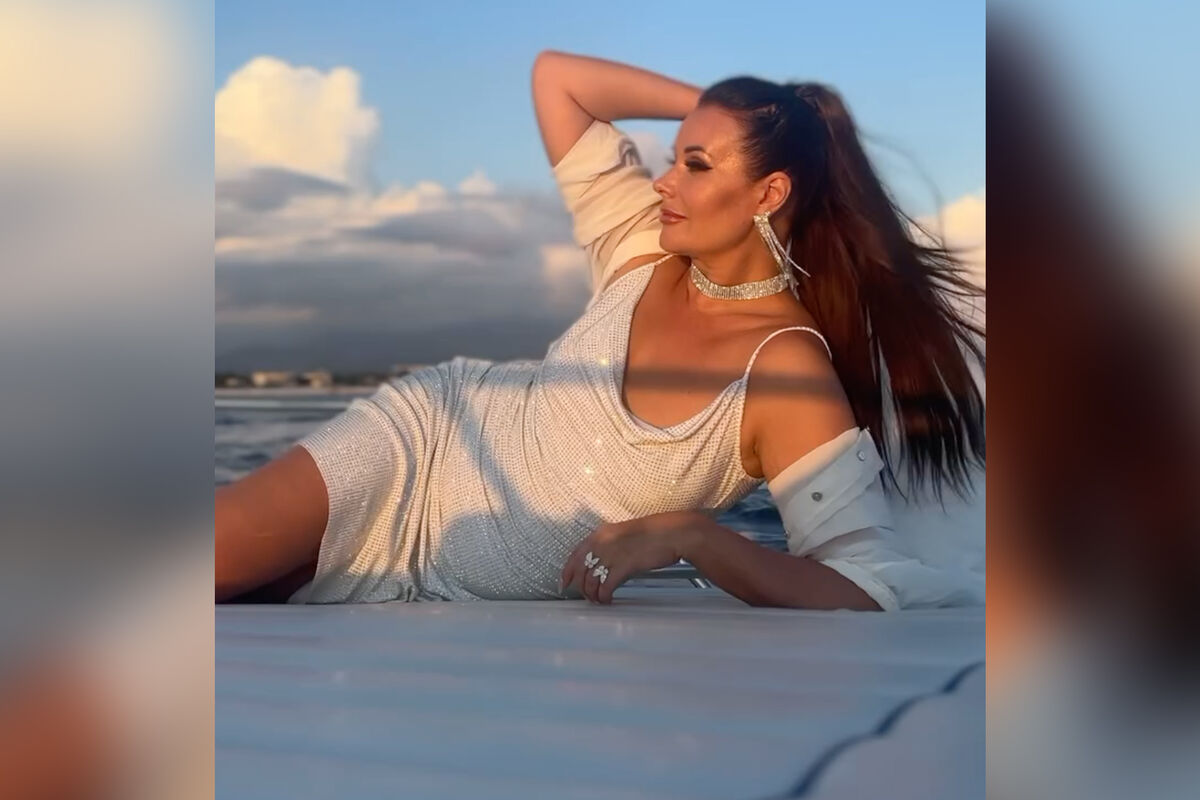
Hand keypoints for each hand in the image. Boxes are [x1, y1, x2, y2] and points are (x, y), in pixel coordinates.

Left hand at [559, 511, 704, 603]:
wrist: (673, 534)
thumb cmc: (654, 534)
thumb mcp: (625, 535)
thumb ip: (609, 546)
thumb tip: (600, 564)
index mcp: (601, 533)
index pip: (575, 555)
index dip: (567, 572)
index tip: (564, 584)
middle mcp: (602, 543)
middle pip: (581, 572)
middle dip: (582, 588)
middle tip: (589, 597)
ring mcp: (611, 555)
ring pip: (590, 582)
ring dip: (593, 595)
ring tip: (600, 600)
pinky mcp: (623, 567)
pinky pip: (605, 588)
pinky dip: (604, 597)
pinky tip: (608, 600)